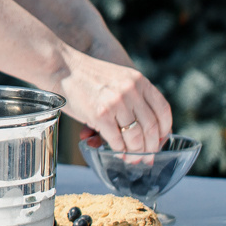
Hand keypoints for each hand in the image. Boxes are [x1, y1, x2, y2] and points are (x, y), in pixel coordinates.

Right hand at [56, 49, 172, 156]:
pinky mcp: (100, 114)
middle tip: (148, 158)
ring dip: (136, 153)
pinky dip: (119, 150)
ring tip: (133, 159)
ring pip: (136, 137)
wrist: (60, 66)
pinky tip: (118, 152)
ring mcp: (117, 103)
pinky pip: (117, 140)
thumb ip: (133, 96)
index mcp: (139, 81)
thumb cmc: (86, 76)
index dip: (165, 130)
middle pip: (152, 127)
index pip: (163, 111)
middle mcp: (132, 91)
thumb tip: (144, 129)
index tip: (160, 141)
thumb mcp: (118, 78)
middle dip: (152, 148)